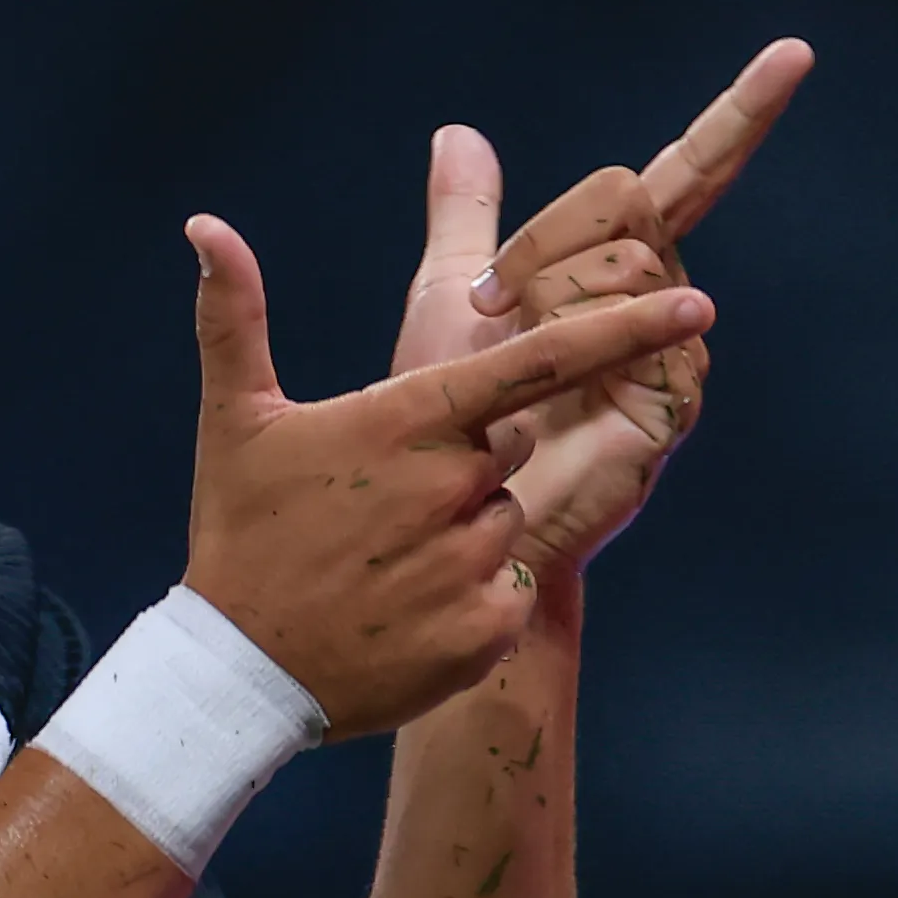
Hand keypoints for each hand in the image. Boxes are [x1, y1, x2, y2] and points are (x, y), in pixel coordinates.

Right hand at [180, 213, 711, 738]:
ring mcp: (475, 563)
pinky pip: (510, 591)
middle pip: (507, 448)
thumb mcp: (236, 420)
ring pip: (505, 522)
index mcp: (408, 421)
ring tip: (383, 563)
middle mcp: (454, 487)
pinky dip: (470, 599)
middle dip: (458, 468)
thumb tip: (203, 223)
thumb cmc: (241, 532)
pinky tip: (404, 610)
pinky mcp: (489, 629)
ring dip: (460, 535)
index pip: (537, 362)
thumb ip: (235, 315)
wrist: (239, 674)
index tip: (695, 304)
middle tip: (376, 506)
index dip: (622, 329)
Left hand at [391, 38, 809, 580]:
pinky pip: (633, 321)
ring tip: (511, 357)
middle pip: (633, 196)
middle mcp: (660, 301)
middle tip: (490, 300)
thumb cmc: (446, 413)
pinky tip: (543, 386)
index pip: (688, 173)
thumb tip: (458, 134)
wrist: (445, 509)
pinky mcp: (673, 401)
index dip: (739, 116)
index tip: (794, 53)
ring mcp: (676, 351)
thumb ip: (464, 217)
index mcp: (613, 267)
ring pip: (628, 258)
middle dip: (546, 236)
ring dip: (547, 292)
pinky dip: (570, 333)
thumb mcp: (447, 295)